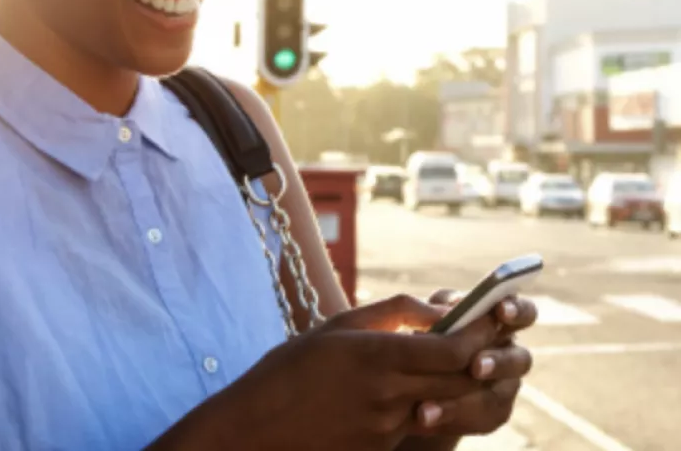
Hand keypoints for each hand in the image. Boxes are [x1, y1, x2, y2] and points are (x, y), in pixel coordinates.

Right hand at [194, 295, 500, 450]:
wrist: (256, 429)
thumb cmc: (289, 370)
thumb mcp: (335, 327)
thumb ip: (391, 314)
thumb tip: (436, 309)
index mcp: (377, 355)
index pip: (453, 348)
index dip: (480, 334)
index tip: (491, 319)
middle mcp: (388, 393)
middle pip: (461, 379)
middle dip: (480, 358)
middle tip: (486, 340)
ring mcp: (386, 426)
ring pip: (441, 401)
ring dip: (451, 382)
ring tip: (445, 361)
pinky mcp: (380, 448)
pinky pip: (413, 421)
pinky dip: (419, 403)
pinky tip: (399, 391)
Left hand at [417, 291, 537, 436]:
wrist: (406, 378)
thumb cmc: (420, 332)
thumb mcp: (425, 313)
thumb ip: (441, 305)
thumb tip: (456, 305)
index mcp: (499, 323)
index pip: (523, 313)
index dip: (517, 310)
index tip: (500, 311)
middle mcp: (509, 354)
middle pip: (520, 360)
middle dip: (499, 363)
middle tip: (475, 367)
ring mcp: (505, 386)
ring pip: (498, 396)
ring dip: (466, 400)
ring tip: (431, 404)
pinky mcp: (492, 414)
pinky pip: (482, 420)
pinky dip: (453, 417)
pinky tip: (426, 417)